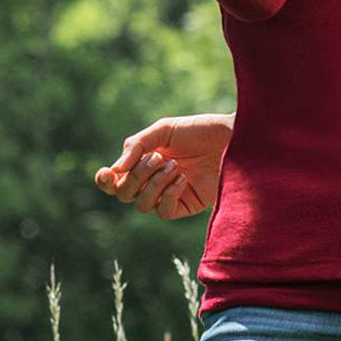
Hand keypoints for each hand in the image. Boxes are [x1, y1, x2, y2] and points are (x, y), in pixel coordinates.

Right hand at [93, 113, 233, 219]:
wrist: (234, 138)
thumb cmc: (201, 130)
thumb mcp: (165, 129)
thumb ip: (137, 145)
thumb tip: (115, 170)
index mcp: (145, 161)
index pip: (116, 179)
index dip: (105, 181)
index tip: (105, 173)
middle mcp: (155, 179)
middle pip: (124, 193)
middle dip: (135, 176)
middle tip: (158, 158)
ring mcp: (170, 193)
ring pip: (142, 205)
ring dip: (153, 185)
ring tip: (175, 166)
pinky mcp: (187, 204)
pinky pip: (164, 211)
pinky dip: (167, 195)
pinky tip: (183, 179)